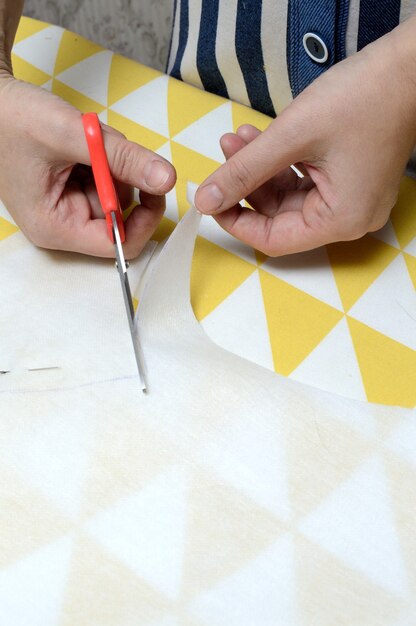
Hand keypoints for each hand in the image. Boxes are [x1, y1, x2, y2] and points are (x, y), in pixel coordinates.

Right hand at [0, 74, 175, 256]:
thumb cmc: (11, 119)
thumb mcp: (72, 135)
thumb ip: (122, 158)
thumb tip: (166, 179)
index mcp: (56, 226)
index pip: (118, 244)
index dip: (144, 219)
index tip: (156, 186)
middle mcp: (64, 222)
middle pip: (120, 214)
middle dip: (122, 175)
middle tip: (104, 142)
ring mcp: (68, 204)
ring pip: (117, 190)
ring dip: (114, 160)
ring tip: (86, 135)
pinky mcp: (73, 187)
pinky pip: (107, 176)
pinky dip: (106, 154)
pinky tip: (84, 139)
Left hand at [195, 20, 415, 254]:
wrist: (408, 66)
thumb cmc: (363, 98)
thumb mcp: (291, 137)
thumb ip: (245, 170)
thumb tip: (207, 199)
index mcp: (341, 220)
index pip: (274, 240)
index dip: (237, 223)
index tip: (211, 201)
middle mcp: (349, 217)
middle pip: (280, 216)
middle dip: (247, 184)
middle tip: (223, 156)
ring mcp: (351, 198)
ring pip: (289, 195)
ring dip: (260, 169)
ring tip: (236, 138)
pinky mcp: (350, 179)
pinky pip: (305, 181)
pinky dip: (280, 162)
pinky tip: (258, 138)